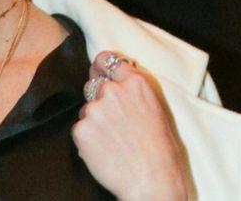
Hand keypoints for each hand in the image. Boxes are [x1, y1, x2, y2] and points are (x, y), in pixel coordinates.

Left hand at [73, 51, 191, 200]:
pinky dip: (88, 140)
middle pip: (93, 84)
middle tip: (111, 120)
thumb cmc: (161, 150)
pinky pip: (80, 130)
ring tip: (113, 141)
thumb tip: (117, 81)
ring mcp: (95, 109)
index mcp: (136, 82)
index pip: (107, 59)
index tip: (99, 74)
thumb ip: (134, 90)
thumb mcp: (156, 108)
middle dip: (98, 98)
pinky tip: (104, 151)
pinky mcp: (81, 129)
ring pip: (86, 110)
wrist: (152, 180)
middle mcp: (113, 90)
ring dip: (94, 122)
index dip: (101, 68)